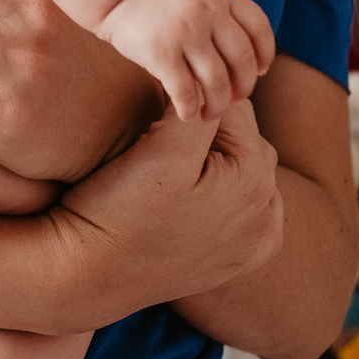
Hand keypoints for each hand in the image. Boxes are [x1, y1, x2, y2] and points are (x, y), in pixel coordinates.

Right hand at [52, 103, 283, 323]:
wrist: (90, 275)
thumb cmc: (119, 208)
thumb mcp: (162, 149)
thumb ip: (200, 107)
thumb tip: (212, 83)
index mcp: (256, 179)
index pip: (233, 108)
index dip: (192, 101)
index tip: (155, 108)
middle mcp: (267, 214)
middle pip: (243, 139)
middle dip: (209, 130)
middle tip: (158, 133)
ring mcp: (255, 243)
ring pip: (243, 171)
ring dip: (216, 160)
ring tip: (169, 164)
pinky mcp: (239, 261)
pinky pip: (243, 209)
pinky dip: (224, 195)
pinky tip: (191, 194)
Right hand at [96, 0, 275, 121]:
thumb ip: (219, 13)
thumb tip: (246, 63)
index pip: (258, 27)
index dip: (264, 54)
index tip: (260, 72)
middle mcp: (207, 9)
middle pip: (242, 59)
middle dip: (243, 86)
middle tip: (233, 99)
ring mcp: (185, 30)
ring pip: (216, 81)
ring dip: (218, 105)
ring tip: (210, 114)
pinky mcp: (160, 51)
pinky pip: (184, 90)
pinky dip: (190, 108)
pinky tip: (188, 114)